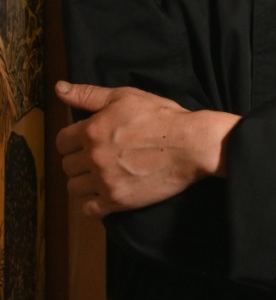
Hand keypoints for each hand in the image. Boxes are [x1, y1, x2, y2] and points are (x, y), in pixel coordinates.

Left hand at [55, 81, 239, 217]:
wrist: (192, 145)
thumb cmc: (161, 117)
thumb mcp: (125, 97)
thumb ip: (88, 94)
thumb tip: (59, 89)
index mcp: (91, 130)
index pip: (61, 142)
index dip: (73, 141)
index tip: (86, 142)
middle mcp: (94, 157)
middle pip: (66, 165)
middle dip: (79, 161)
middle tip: (98, 158)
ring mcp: (105, 181)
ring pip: (74, 187)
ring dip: (84, 182)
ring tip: (101, 176)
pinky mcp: (119, 200)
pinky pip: (90, 210)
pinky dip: (94, 204)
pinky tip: (105, 195)